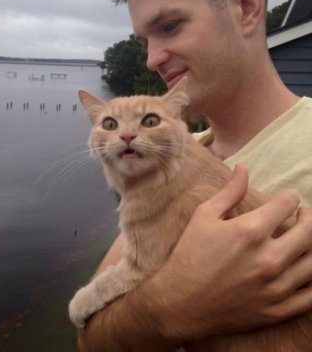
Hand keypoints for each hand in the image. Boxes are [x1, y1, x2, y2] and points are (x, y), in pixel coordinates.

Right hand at [147, 164, 311, 339]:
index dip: (290, 198)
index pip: (286, 205)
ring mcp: (274, 288)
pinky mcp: (276, 311)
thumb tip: (243, 167)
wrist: (179, 303)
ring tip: (305, 239)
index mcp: (249, 231)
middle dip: (308, 217)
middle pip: (308, 231)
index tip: (288, 199)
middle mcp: (268, 259)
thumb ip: (229, 191)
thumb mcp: (204, 216)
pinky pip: (311, 296)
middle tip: (303, 215)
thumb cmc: (189, 255)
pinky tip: (306, 268)